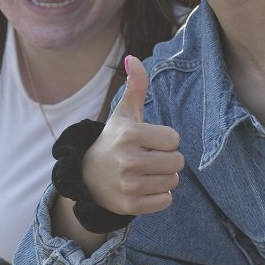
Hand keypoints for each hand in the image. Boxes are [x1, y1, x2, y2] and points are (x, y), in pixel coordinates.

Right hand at [82, 56, 182, 215]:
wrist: (87, 178)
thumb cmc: (114, 141)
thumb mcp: (123, 114)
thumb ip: (135, 86)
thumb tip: (133, 58)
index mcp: (129, 135)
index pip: (174, 140)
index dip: (165, 140)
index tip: (148, 142)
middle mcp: (127, 160)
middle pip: (177, 162)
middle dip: (167, 160)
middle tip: (148, 158)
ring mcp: (128, 185)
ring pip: (173, 182)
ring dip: (164, 178)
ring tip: (145, 173)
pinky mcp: (131, 206)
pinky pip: (166, 200)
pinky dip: (159, 196)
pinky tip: (143, 188)